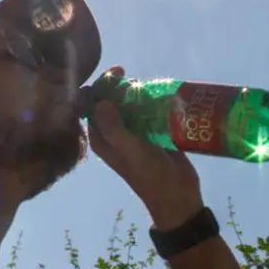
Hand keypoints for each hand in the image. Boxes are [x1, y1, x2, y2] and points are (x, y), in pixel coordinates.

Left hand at [86, 66, 203, 229]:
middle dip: (114, 85)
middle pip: (108, 101)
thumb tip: (101, 101)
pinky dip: (149, 99)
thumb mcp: (131, 152)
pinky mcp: (151, 131)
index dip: (97, 87)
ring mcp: (133, 132)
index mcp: (102, 139)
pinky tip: (156, 90)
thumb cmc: (151, 175)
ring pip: (127, 104)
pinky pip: (145, 110)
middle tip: (126, 73)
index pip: (90, 106)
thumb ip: (114, 128)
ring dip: (132, 90)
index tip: (113, 74)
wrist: (178, 195)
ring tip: (142, 80)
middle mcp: (114, 133)